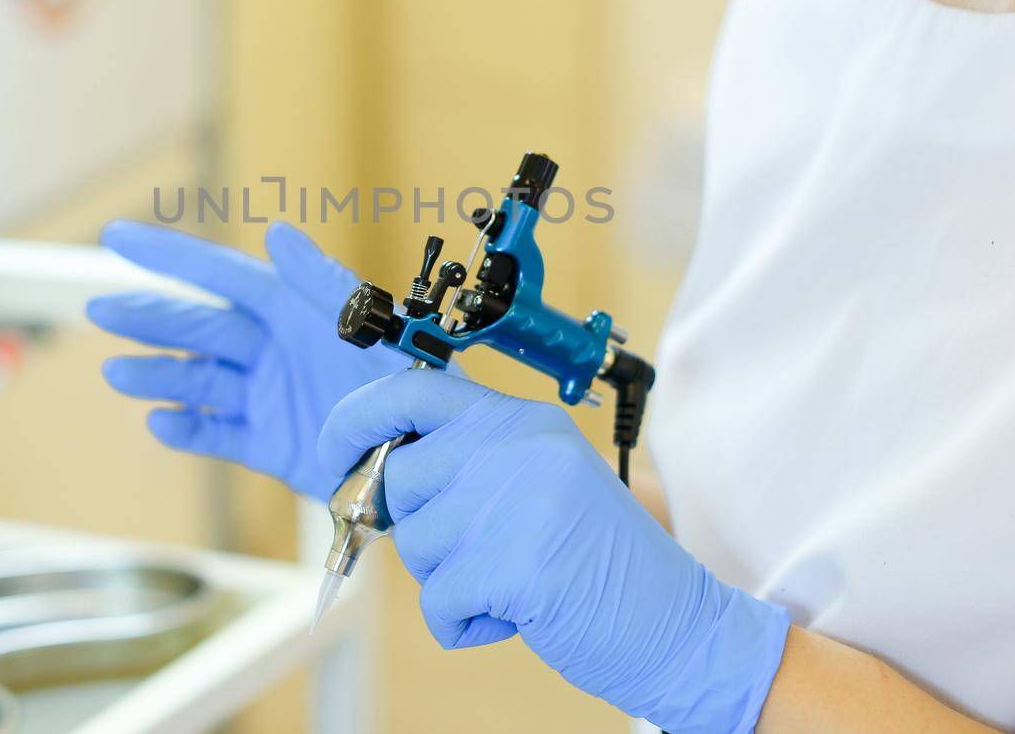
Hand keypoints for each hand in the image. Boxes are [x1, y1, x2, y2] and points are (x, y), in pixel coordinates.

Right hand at [88, 220, 403, 498]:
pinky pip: (218, 434)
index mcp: (293, 311)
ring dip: (156, 375)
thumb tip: (277, 234)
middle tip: (102, 309)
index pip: (220, 275)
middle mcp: (273, 349)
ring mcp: (267, 396)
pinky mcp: (269, 444)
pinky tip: (159, 422)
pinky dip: (188, 430)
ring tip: (118, 374)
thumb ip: (323, 285)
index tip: (116, 237)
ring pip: (198, 380)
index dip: (169, 256)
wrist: (427, 460)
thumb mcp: (371, 328)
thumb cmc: (409, 382)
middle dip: (150, 317)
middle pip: (199, 327)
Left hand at [317, 369, 790, 732]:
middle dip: (414, 528)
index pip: (414, 390)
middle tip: (468, 553)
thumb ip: (471, 462)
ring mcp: (512, 501)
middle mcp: (515, 446)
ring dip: (450, 580)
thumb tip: (374, 473)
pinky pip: (439, 604)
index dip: (356, 417)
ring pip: (414, 546)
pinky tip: (519, 614)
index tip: (332, 452)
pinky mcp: (511, 563)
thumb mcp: (541, 482)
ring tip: (515, 581)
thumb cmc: (603, 563)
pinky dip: (466, 625)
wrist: (682, 624)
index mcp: (522, 420)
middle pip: (399, 478)